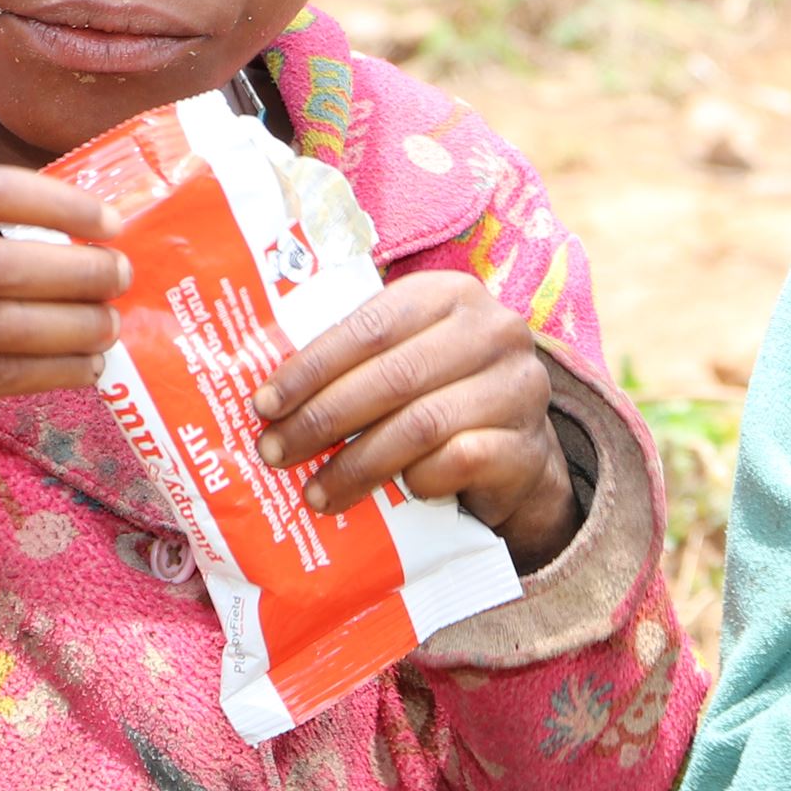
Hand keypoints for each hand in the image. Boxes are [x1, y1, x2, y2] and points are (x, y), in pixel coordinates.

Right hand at [0, 168, 124, 583]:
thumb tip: (81, 234)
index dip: (56, 203)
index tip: (110, 219)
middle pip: (0, 266)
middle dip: (78, 272)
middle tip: (122, 275)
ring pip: (5, 329)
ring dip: (75, 327)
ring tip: (112, 324)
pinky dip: (53, 371)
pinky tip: (84, 366)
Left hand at [251, 272, 579, 568]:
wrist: (514, 454)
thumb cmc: (437, 397)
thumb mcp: (403, 360)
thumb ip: (354, 360)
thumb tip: (265, 394)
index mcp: (451, 295)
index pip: (371, 325)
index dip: (312, 366)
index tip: (263, 404)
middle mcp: (494, 331)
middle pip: (393, 376)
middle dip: (323, 418)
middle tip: (276, 452)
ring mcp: (517, 388)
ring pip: (421, 424)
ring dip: (357, 464)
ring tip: (315, 492)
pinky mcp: (527, 446)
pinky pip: (457, 462)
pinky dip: (417, 481)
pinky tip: (394, 496)